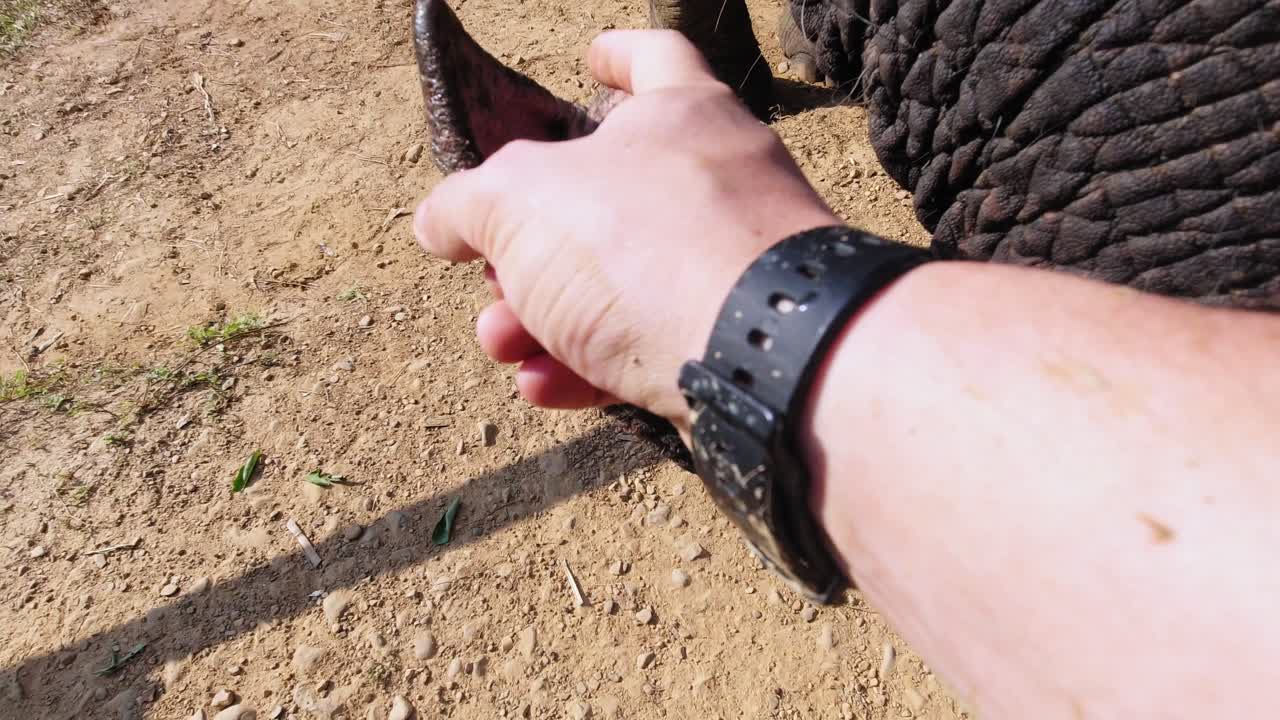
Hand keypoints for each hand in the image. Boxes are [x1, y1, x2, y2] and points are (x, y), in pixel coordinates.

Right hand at [414, 29, 839, 428]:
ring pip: (623, 284)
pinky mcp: (740, 343)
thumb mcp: (521, 207)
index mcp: (678, 116)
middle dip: (531, 246)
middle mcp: (719, 181)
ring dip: (546, 317)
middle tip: (489, 278)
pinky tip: (546, 388)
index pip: (653, 58)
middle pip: (610, 200)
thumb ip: (469, 205)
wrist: (762, 357)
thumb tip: (438, 220)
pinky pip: (654, 343)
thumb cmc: (645, 248)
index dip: (616, 54)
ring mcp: (735, 266)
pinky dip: (593, 362)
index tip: (590, 58)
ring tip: (502, 343)